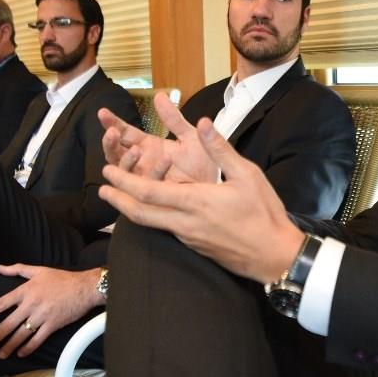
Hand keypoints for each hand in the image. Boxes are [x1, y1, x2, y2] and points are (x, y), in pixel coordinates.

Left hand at [0, 265, 103, 358]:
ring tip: (0, 354)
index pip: (0, 305)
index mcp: (25, 290)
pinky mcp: (53, 325)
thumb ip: (18, 269)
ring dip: (8, 346)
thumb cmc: (62, 279)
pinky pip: (37, 339)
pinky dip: (28, 348)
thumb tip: (0, 268)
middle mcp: (31, 304)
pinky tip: (20, 353)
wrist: (85, 287)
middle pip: (7, 324)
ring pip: (20, 335)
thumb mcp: (39, 270)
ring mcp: (42, 316)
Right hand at [98, 92, 218, 183]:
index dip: (112, 123)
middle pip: (115, 154)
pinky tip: (165, 160)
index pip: (124, 133)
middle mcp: (143, 163)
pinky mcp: (157, 193)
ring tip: (136, 149)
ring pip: (124, 172)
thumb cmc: (203, 163)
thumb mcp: (189, 135)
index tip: (103, 113)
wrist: (217, 186)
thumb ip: (174, 118)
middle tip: (112, 133)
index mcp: (148, 146)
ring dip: (127, 161)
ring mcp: (147, 179)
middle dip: (110, 143)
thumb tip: (160, 96)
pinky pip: (149, 184)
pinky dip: (155, 172)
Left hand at [99, 118, 304, 283]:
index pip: (149, 192)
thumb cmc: (264, 213)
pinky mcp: (195, 246)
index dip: (124, 181)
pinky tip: (151, 210)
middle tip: (102, 189)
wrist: (275, 255)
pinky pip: (165, 230)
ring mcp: (188, 238)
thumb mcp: (247, 174)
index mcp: (195, 202)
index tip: (107, 171)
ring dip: (131, 210)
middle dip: (118, 200)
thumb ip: (220, 149)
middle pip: (140, 214)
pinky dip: (151, 217)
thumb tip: (203, 122)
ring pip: (151, 224)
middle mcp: (185, 223)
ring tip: (119, 199)